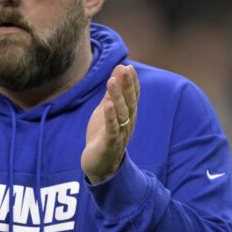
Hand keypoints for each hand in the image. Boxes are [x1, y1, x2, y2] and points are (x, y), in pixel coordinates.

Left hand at [82, 65, 139, 183]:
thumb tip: (119, 69)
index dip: (131, 82)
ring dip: (117, 96)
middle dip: (127, 85)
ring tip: (111, 80)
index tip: (128, 66)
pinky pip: (112, 129)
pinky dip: (110, 117)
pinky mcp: (110, 144)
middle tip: (125, 68)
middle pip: (129, 102)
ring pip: (121, 113)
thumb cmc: (103, 135)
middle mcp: (127, 124)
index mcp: (128, 116)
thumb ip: (113, 92)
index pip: (133, 96)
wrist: (99, 165)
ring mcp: (120, 134)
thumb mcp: (107, 110)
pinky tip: (108, 105)